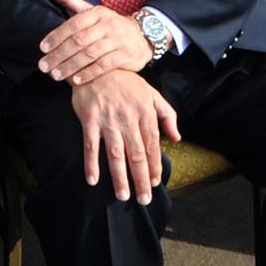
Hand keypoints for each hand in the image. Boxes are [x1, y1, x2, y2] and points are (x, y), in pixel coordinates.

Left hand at [39, 0, 154, 83]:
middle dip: (59, 55)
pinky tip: (76, 80)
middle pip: (79, 41)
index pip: (73, 24)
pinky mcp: (126, 55)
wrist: (142, 36)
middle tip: (44, 66)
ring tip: (56, 75)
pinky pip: (104, 66)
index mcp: (97, 13)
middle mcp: (108, 25)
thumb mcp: (91, 11)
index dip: (56, 36)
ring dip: (70, 66)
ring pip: (90, 54)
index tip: (43, 48)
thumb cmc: (109, 25)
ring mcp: (118, 40)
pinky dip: (89, 73)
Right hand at [71, 70, 178, 203]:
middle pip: (136, 154)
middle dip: (141, 179)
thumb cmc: (126, 83)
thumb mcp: (152, 94)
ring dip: (120, 176)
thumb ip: (167, 115)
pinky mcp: (90, 120)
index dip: (154, 166)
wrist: (98, 66)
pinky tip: (93, 180)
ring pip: (116, 154)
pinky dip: (91, 163)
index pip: (152, 146)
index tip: (155, 183)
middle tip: (143, 199)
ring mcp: (108, 121)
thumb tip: (176, 138)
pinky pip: (91, 146)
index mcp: (145, 114)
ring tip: (123, 195)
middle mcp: (128, 119)